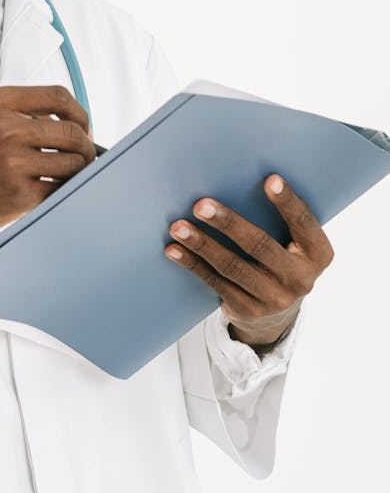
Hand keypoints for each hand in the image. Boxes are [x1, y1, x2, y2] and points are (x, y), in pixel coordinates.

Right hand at [0, 85, 94, 271]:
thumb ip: (22, 114)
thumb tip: (72, 123)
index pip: (59, 96)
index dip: (80, 113)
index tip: (83, 126)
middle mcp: (6, 128)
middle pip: (72, 131)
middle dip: (86, 146)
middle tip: (83, 155)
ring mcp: (12, 162)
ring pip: (73, 162)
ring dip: (77, 170)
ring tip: (68, 174)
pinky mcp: (18, 194)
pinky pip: (60, 189)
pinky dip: (62, 190)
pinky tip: (53, 189)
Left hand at [164, 175, 333, 348]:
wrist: (276, 314)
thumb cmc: (281, 258)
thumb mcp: (294, 243)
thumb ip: (279, 219)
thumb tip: (237, 179)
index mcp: (318, 254)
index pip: (303, 224)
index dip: (287, 202)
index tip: (269, 179)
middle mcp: (300, 279)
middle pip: (260, 246)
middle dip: (228, 223)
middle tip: (200, 205)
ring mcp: (274, 299)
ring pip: (232, 266)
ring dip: (201, 244)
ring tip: (178, 226)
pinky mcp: (248, 310)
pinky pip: (215, 282)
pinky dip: (192, 264)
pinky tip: (174, 249)